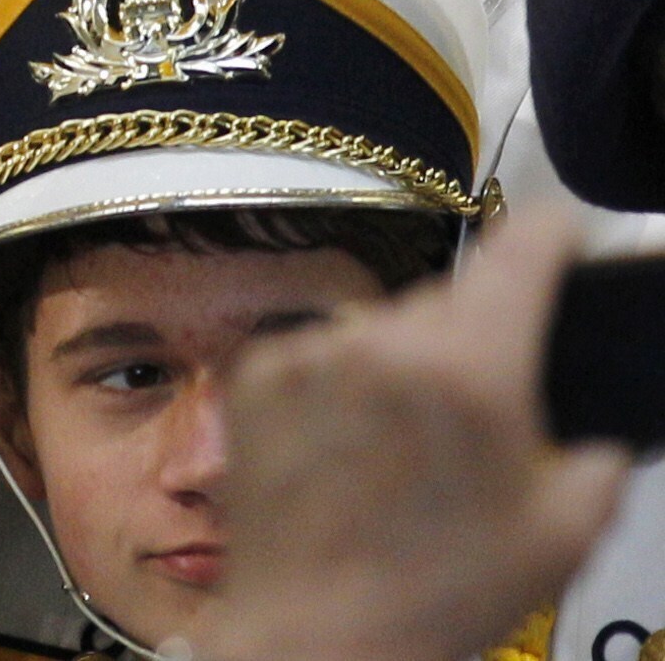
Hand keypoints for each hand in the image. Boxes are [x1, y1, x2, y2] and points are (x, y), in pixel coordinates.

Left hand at [180, 209, 624, 660]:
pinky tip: (351, 444)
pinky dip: (341, 381)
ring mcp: (310, 354)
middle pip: (451, 297)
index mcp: (471, 368)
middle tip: (485, 402)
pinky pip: (319, 352)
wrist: (318, 636)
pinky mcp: (254, 377)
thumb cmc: (443, 591)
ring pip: (381, 325)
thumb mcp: (566, 532)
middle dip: (478, 332)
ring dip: (405, 357)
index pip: (520, 251)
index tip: (561, 234)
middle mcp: (383, 343)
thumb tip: (595, 428)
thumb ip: (599, 458)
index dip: (551, 234)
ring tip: (411, 439)